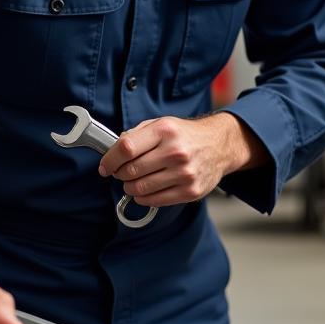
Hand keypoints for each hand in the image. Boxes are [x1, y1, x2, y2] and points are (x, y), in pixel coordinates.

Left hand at [97, 113, 267, 206]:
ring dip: (130, 187)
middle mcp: (175, 152)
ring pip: (141, 189)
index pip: (126, 148)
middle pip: (132, 170)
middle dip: (120, 174)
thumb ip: (137, 134)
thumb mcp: (161, 123)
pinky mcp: (190, 191)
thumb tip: (113, 151)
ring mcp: (184, 173)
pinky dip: (143, 198)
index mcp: (165, 131)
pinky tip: (144, 191)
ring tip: (133, 181)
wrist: (219, 145)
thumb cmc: (185, 135)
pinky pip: (155, 200)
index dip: (110, 160)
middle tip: (120, 173)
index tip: (105, 166)